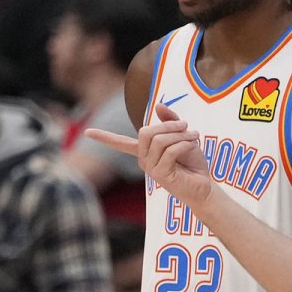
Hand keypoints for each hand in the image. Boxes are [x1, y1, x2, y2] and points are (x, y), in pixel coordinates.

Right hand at [86, 103, 211, 207]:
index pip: (120, 143)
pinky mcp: (160, 175)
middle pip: (146, 132)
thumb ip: (170, 121)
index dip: (104, 137)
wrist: (204, 186)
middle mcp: (144, 160)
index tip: (87, 132)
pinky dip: (184, 144)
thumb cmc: (192, 163)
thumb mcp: (182, 137)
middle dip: (168, 125)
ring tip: (194, 137)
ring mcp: (150, 169)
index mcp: (145, 152)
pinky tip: (192, 146)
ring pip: (159, 140)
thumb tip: (157, 105)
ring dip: (180, 134)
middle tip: (186, 126)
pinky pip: (169, 151)